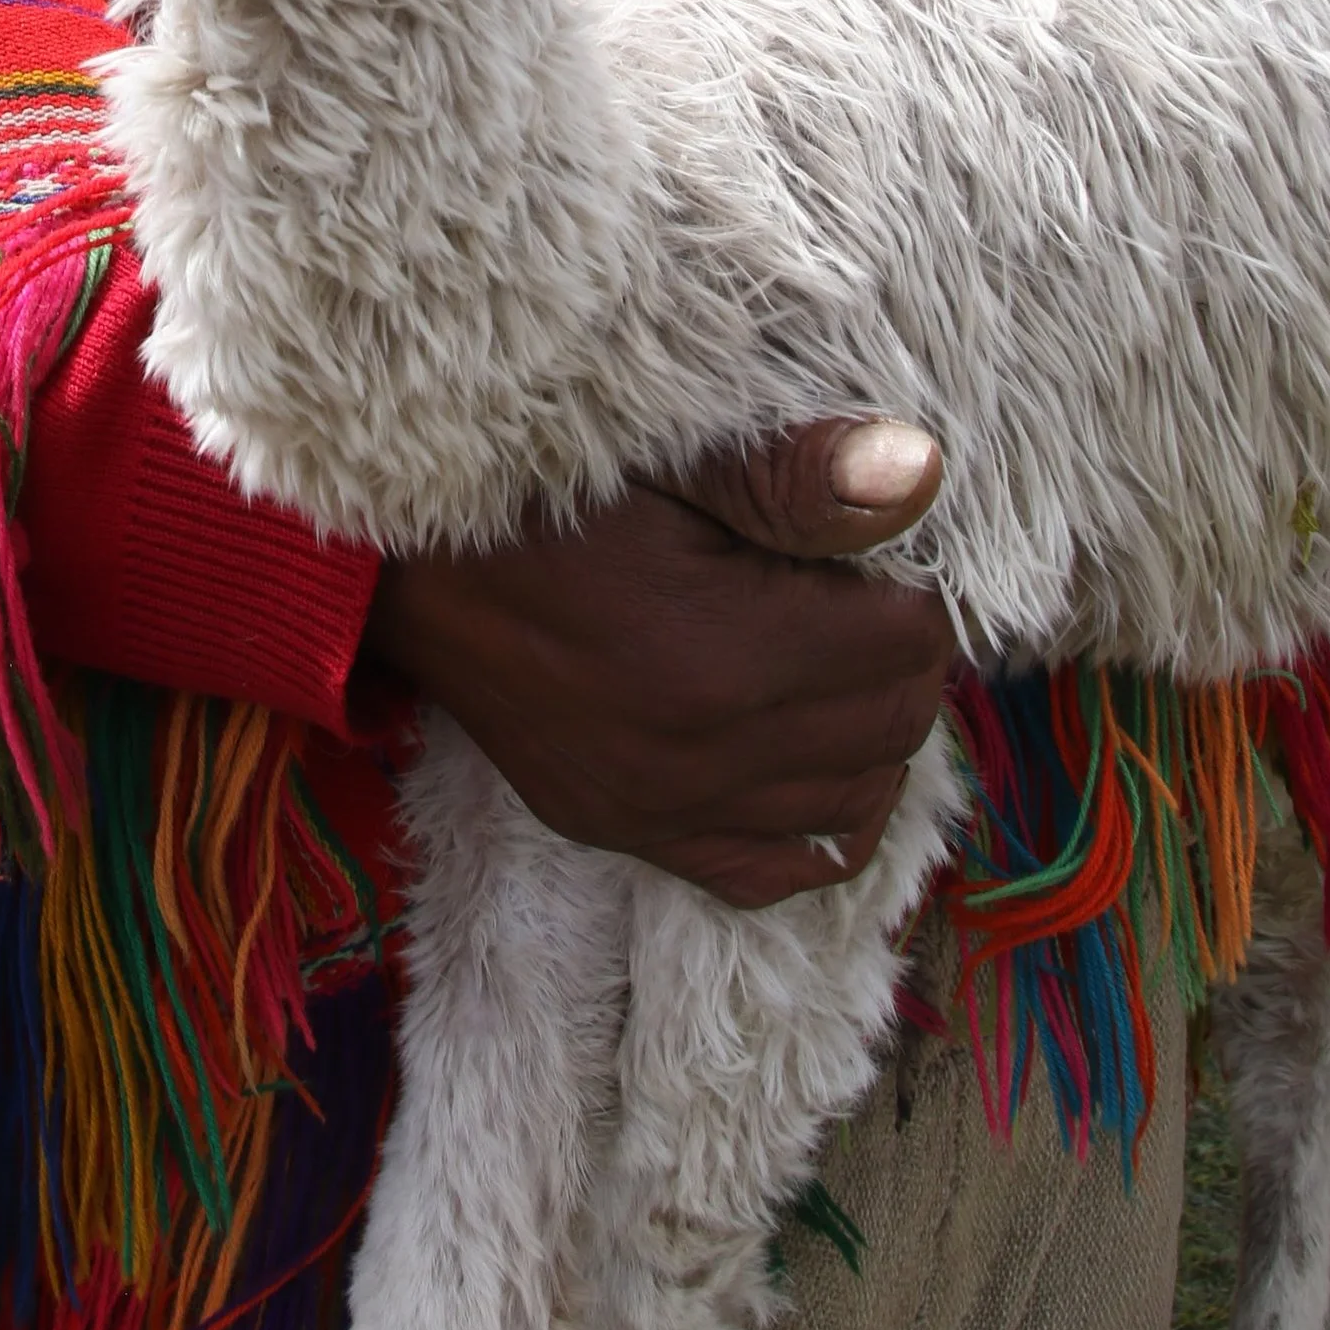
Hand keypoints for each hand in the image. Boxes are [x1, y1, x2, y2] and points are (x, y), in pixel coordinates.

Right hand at [361, 419, 953, 908]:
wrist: (405, 566)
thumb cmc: (542, 491)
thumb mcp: (674, 458)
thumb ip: (797, 477)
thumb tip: (924, 473)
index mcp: (725, 653)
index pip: (905, 647)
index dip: (914, 592)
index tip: (880, 557)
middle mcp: (704, 755)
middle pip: (890, 729)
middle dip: (903, 663)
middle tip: (868, 602)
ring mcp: (662, 809)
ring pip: (849, 805)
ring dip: (869, 736)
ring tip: (839, 666)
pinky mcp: (626, 832)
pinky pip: (771, 872)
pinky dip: (816, 825)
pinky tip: (811, 763)